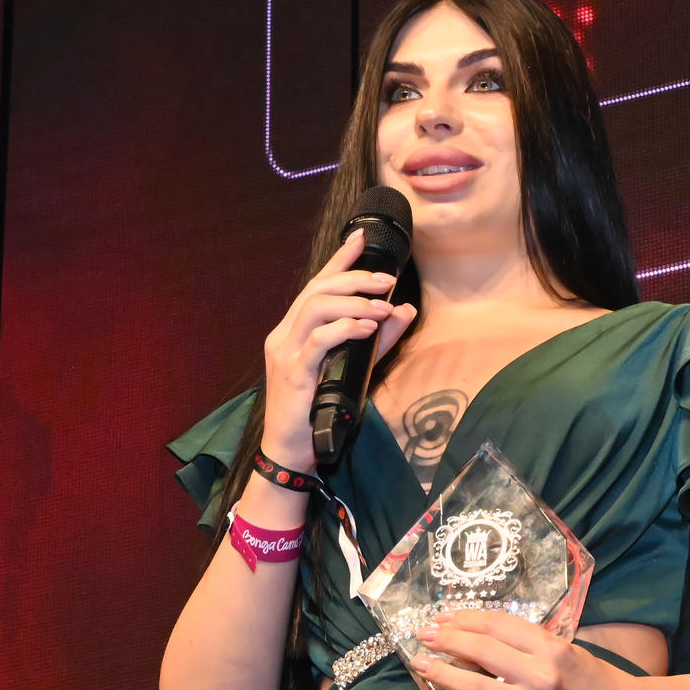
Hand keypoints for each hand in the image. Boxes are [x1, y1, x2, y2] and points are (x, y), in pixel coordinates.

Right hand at [260, 227, 417, 469]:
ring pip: (315, 308)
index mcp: (295, 331)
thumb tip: (405, 311)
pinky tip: (366, 329)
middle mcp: (285, 335)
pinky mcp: (292, 374)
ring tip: (382, 306)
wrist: (291, 451)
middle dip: (354, 277)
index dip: (339, 259)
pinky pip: (318, 341)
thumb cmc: (318, 411)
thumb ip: (379, 341)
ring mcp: (286, 353)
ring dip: (353, 302)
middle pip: (317, 290)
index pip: (316, 285)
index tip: (362, 237)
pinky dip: (344, 329)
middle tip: (388, 280)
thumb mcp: (355, 369)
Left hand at [406, 609, 640, 689]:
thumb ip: (529, 643)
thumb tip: (480, 635)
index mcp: (552, 648)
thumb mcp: (568, 648)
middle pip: (482, 651)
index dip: (467, 618)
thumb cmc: (598, 678)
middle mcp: (539, 675)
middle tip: (423, 633)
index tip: (446, 616)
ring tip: (419, 661)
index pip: (498, 625)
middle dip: (447, 640)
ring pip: (474, 687)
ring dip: (441, 672)